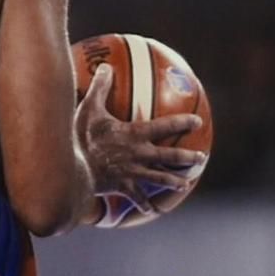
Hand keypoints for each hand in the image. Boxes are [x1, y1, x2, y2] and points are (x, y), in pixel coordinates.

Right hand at [74, 64, 206, 215]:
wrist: (74, 168)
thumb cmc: (82, 137)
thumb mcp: (89, 108)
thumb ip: (100, 88)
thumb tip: (106, 66)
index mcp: (135, 135)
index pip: (165, 126)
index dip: (183, 122)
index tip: (197, 121)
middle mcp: (139, 155)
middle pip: (169, 156)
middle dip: (187, 157)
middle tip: (201, 157)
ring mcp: (133, 173)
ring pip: (159, 178)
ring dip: (173, 181)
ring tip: (185, 183)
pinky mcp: (123, 187)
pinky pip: (136, 198)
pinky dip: (144, 203)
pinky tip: (150, 209)